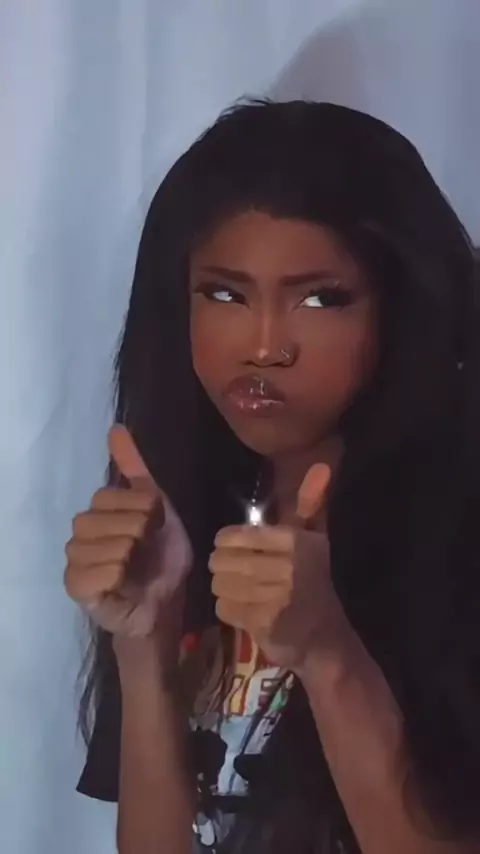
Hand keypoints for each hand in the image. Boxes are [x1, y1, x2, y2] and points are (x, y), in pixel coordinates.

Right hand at [64, 426, 191, 645]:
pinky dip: (116, 576)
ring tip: (137, 566)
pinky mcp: (76, 588)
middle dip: (136, 531)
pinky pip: (92, 573)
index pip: (109, 494)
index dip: (142, 509)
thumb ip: (135, 469)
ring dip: (128, 555)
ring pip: (97, 545)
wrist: (165, 603)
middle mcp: (81, 531)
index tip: (155, 525)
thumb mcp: (158, 507)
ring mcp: (75, 560)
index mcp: (99, 510)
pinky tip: (124, 583)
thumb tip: (116, 428)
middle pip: (99, 516)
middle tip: (146, 549)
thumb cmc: (162, 556)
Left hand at [209, 464, 343, 669]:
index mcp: (295, 540)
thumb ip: (311, 504)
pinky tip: (245, 611)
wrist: (327, 639)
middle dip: (223, 568)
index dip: (227, 544)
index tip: (233, 551)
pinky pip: (225, 608)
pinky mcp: (265, 622)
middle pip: (223, 560)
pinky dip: (229, 610)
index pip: (236, 535)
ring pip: (222, 584)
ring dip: (225, 589)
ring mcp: (276, 596)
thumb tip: (322, 466)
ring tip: (239, 592)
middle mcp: (287, 565)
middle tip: (233, 575)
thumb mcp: (315, 540)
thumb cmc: (314, 583)